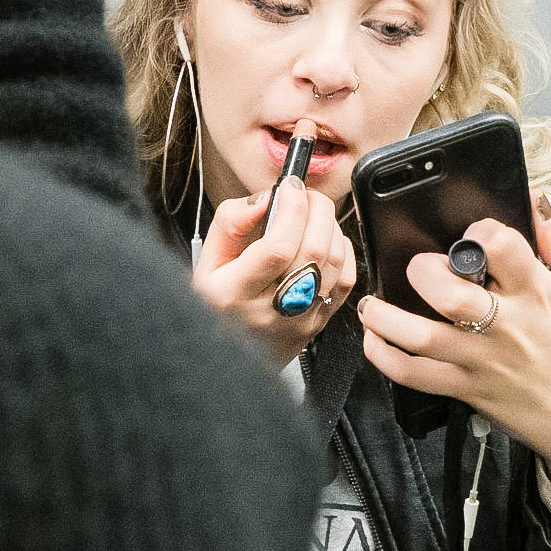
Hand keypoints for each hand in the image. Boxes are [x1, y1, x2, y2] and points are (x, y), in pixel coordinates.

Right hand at [192, 179, 356, 369]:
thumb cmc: (214, 309)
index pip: (277, 248)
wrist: (225, 363)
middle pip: (313, 252)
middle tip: (305, 193)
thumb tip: (262, 199)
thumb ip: (229, 225)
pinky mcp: (319, 324)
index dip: (291, 210)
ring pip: (335, 265)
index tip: (289, 187)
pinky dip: (344, 252)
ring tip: (315, 212)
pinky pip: (346, 283)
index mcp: (233, 293)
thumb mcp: (204, 264)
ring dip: (332, 227)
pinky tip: (329, 239)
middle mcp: (270, 310)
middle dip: (316, 210)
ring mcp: (299, 320)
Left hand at [358, 203, 550, 521]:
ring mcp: (480, 359)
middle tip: (420, 266)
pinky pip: (413, 375)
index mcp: (537, 294)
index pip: (502, 251)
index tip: (474, 231)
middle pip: (451, 296)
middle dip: (424, 272)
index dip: (482, 231)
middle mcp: (505, 327)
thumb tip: (533, 202)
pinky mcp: (465, 387)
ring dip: (384, 317)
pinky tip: (374, 338)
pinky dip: (384, 357)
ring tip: (372, 301)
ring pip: (420, 338)